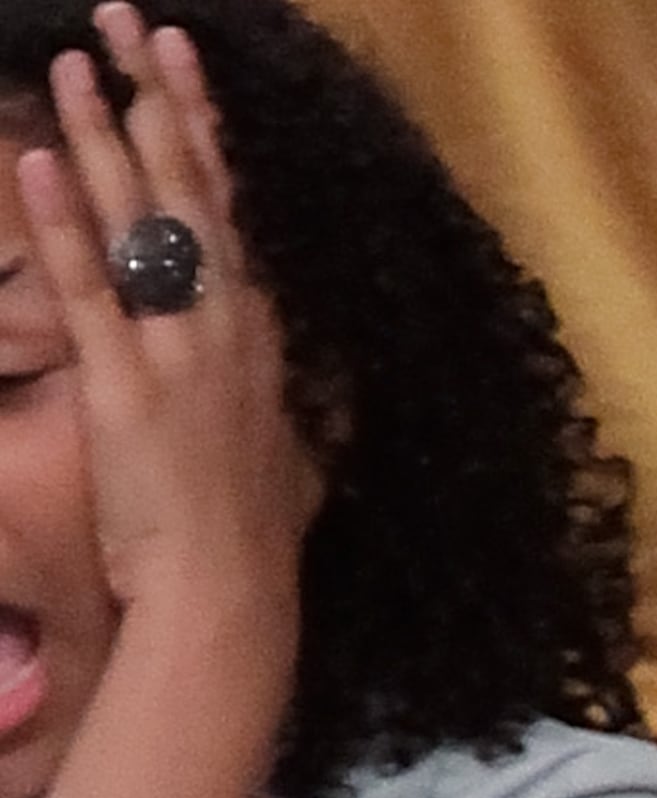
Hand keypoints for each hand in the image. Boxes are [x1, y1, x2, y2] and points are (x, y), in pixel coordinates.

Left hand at [22, 13, 319, 661]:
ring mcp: (176, 356)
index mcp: (257, 335)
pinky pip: (90, 294)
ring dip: (101, 137)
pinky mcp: (125, 391)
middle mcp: (223, 329)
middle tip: (121, 20)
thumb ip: (310, 406)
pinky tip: (40, 167)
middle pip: (185, 190)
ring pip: (139, 226)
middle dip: (151, 97)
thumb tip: (340, 387)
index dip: (200, 125)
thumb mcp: (301, 460)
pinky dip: (65, 228)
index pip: (226, 207)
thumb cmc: (259, 541)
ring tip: (71, 67)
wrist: (232, 603)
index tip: (179, 57)